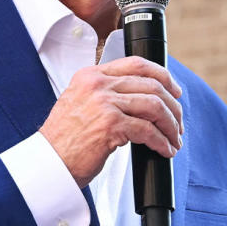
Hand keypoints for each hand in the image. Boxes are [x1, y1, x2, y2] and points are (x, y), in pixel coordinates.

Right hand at [39, 56, 182, 186]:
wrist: (49, 161)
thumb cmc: (64, 140)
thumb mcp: (79, 103)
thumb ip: (103, 94)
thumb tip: (140, 99)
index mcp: (91, 75)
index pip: (136, 63)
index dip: (163, 75)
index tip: (174, 90)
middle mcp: (98, 84)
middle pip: (151, 85)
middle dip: (172, 106)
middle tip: (177, 123)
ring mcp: (104, 103)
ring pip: (154, 107)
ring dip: (170, 126)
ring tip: (174, 139)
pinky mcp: (111, 125)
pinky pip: (148, 131)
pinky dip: (161, 142)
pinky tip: (164, 150)